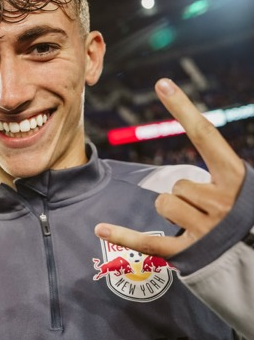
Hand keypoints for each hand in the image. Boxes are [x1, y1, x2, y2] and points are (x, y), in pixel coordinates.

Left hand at [94, 78, 245, 257]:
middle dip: (183, 193)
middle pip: (175, 182)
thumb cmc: (236, 210)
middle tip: (204, 208)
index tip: (162, 84)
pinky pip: (147, 240)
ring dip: (172, 212)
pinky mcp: (188, 252)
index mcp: (235, 175)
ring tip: (196, 223)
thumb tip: (179, 105)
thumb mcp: (233, 181)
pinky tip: (100, 228)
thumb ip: (212, 160)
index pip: (205, 135)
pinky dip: (123, 236)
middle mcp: (223, 200)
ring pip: (163, 204)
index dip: (183, 109)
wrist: (251, 255)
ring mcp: (206, 228)